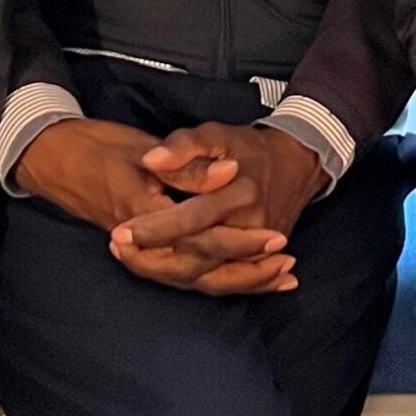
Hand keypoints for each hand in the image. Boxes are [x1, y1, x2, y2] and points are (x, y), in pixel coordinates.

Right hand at [15, 116, 293, 296]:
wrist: (55, 158)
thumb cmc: (99, 146)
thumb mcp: (145, 149)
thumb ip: (189, 165)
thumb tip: (229, 174)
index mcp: (142, 215)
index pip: (197, 240)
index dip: (239, 241)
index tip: (275, 236)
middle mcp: (141, 241)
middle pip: (199, 270)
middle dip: (246, 269)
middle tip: (286, 260)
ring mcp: (140, 249)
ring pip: (192, 280)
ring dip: (237, 281)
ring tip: (279, 277)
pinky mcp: (144, 250)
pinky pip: (182, 274)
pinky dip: (217, 278)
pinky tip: (247, 280)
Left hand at [109, 122, 322, 295]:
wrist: (297, 163)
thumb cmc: (249, 147)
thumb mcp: (218, 134)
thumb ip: (184, 146)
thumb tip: (152, 160)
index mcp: (238, 194)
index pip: (191, 219)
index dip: (156, 228)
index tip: (121, 230)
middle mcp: (250, 227)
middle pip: (199, 256)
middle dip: (154, 257)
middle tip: (117, 247)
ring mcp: (257, 248)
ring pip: (210, 276)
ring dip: (167, 272)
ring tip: (130, 259)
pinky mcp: (261, 260)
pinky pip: (225, 281)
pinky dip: (187, 281)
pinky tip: (161, 275)